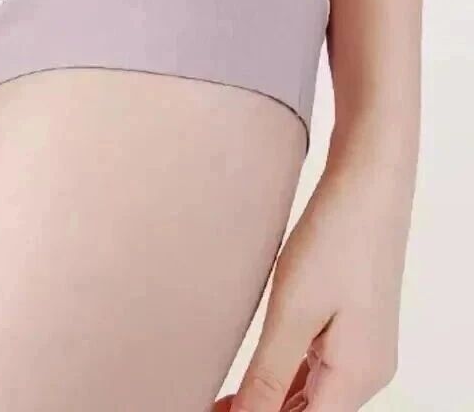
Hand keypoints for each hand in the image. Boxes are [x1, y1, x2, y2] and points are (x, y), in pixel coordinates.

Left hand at [213, 149, 414, 410]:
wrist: (368, 184)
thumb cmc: (334, 239)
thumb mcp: (293, 311)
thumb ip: (269, 373)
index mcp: (357, 376)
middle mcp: (367, 372)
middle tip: (206, 404)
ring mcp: (363, 349)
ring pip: (312, 396)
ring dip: (269, 400)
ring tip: (217, 398)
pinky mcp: (352, 326)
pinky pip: (317, 370)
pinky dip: (283, 379)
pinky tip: (251, 375)